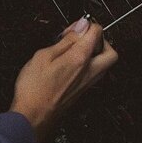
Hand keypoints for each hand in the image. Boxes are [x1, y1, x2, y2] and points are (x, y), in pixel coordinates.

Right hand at [10, 17, 117, 142]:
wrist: (31, 118)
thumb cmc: (34, 90)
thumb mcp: (44, 55)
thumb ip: (66, 40)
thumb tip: (81, 26)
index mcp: (80, 58)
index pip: (97, 32)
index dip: (86, 24)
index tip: (76, 26)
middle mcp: (89, 72)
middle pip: (110, 51)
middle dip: (100, 40)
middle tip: (83, 37)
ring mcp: (87, 84)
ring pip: (104, 64)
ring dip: (95, 53)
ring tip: (75, 49)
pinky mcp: (82, 92)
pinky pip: (94, 73)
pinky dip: (88, 64)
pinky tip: (71, 63)